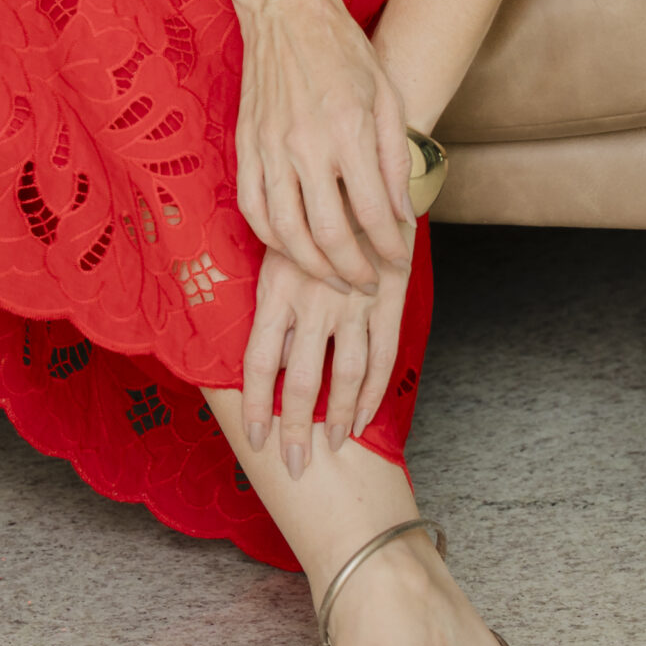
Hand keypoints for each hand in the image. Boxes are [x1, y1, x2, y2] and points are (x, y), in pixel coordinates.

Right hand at [234, 0, 413, 290]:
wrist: (287, 15)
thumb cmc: (343, 51)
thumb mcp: (388, 98)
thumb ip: (395, 159)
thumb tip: (401, 213)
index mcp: (349, 131)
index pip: (372, 213)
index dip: (389, 247)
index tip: (397, 260)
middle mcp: (306, 146)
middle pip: (328, 235)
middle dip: (352, 271)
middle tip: (366, 283)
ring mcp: (270, 149)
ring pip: (285, 233)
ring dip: (312, 266)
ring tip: (333, 277)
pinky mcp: (246, 147)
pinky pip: (253, 209)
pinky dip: (272, 239)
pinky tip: (291, 248)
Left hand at [240, 235, 414, 473]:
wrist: (360, 178)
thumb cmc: (309, 222)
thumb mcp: (278, 258)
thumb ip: (274, 312)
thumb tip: (273, 370)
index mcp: (276, 290)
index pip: (259, 362)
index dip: (257, 408)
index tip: (257, 442)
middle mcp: (313, 300)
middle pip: (303, 380)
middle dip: (297, 430)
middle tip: (295, 467)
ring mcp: (353, 302)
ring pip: (346, 375)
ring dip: (338, 418)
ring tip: (332, 447)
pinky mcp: (388, 300)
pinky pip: (382, 358)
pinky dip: (372, 394)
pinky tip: (363, 419)